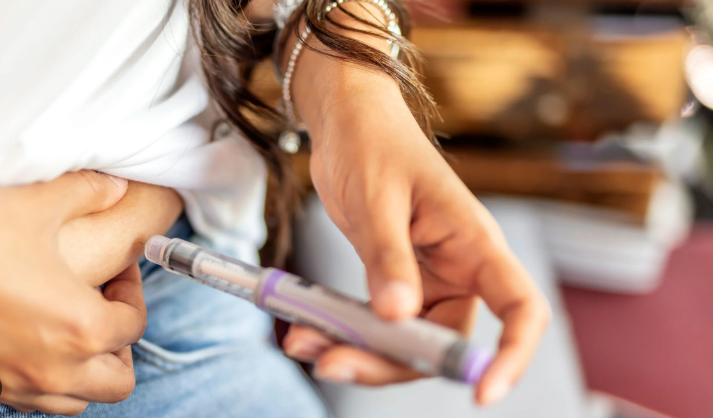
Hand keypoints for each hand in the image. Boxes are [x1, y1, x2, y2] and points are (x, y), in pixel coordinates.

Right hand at [0, 171, 146, 415]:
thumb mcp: (35, 204)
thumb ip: (87, 193)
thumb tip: (116, 186)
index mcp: (81, 328)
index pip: (135, 326)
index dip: (133, 292)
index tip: (119, 271)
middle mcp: (55, 369)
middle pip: (117, 381)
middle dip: (121, 345)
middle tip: (106, 306)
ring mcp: (17, 386)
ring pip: (77, 400)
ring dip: (88, 368)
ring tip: (73, 325)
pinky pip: (33, 400)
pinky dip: (48, 378)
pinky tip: (35, 338)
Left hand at [283, 4, 549, 404]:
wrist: (347, 123)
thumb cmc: (373, 143)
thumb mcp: (378, 200)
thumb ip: (388, 258)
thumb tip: (397, 316)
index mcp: (473, 243)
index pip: (521, 307)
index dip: (511, 356)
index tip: (481, 394)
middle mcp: (457, 268)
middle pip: (444, 343)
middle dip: (391, 363)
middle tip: (333, 362)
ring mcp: (425, 278)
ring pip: (404, 342)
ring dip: (357, 353)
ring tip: (305, 344)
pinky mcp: (394, 280)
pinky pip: (376, 325)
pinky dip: (343, 334)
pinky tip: (306, 331)